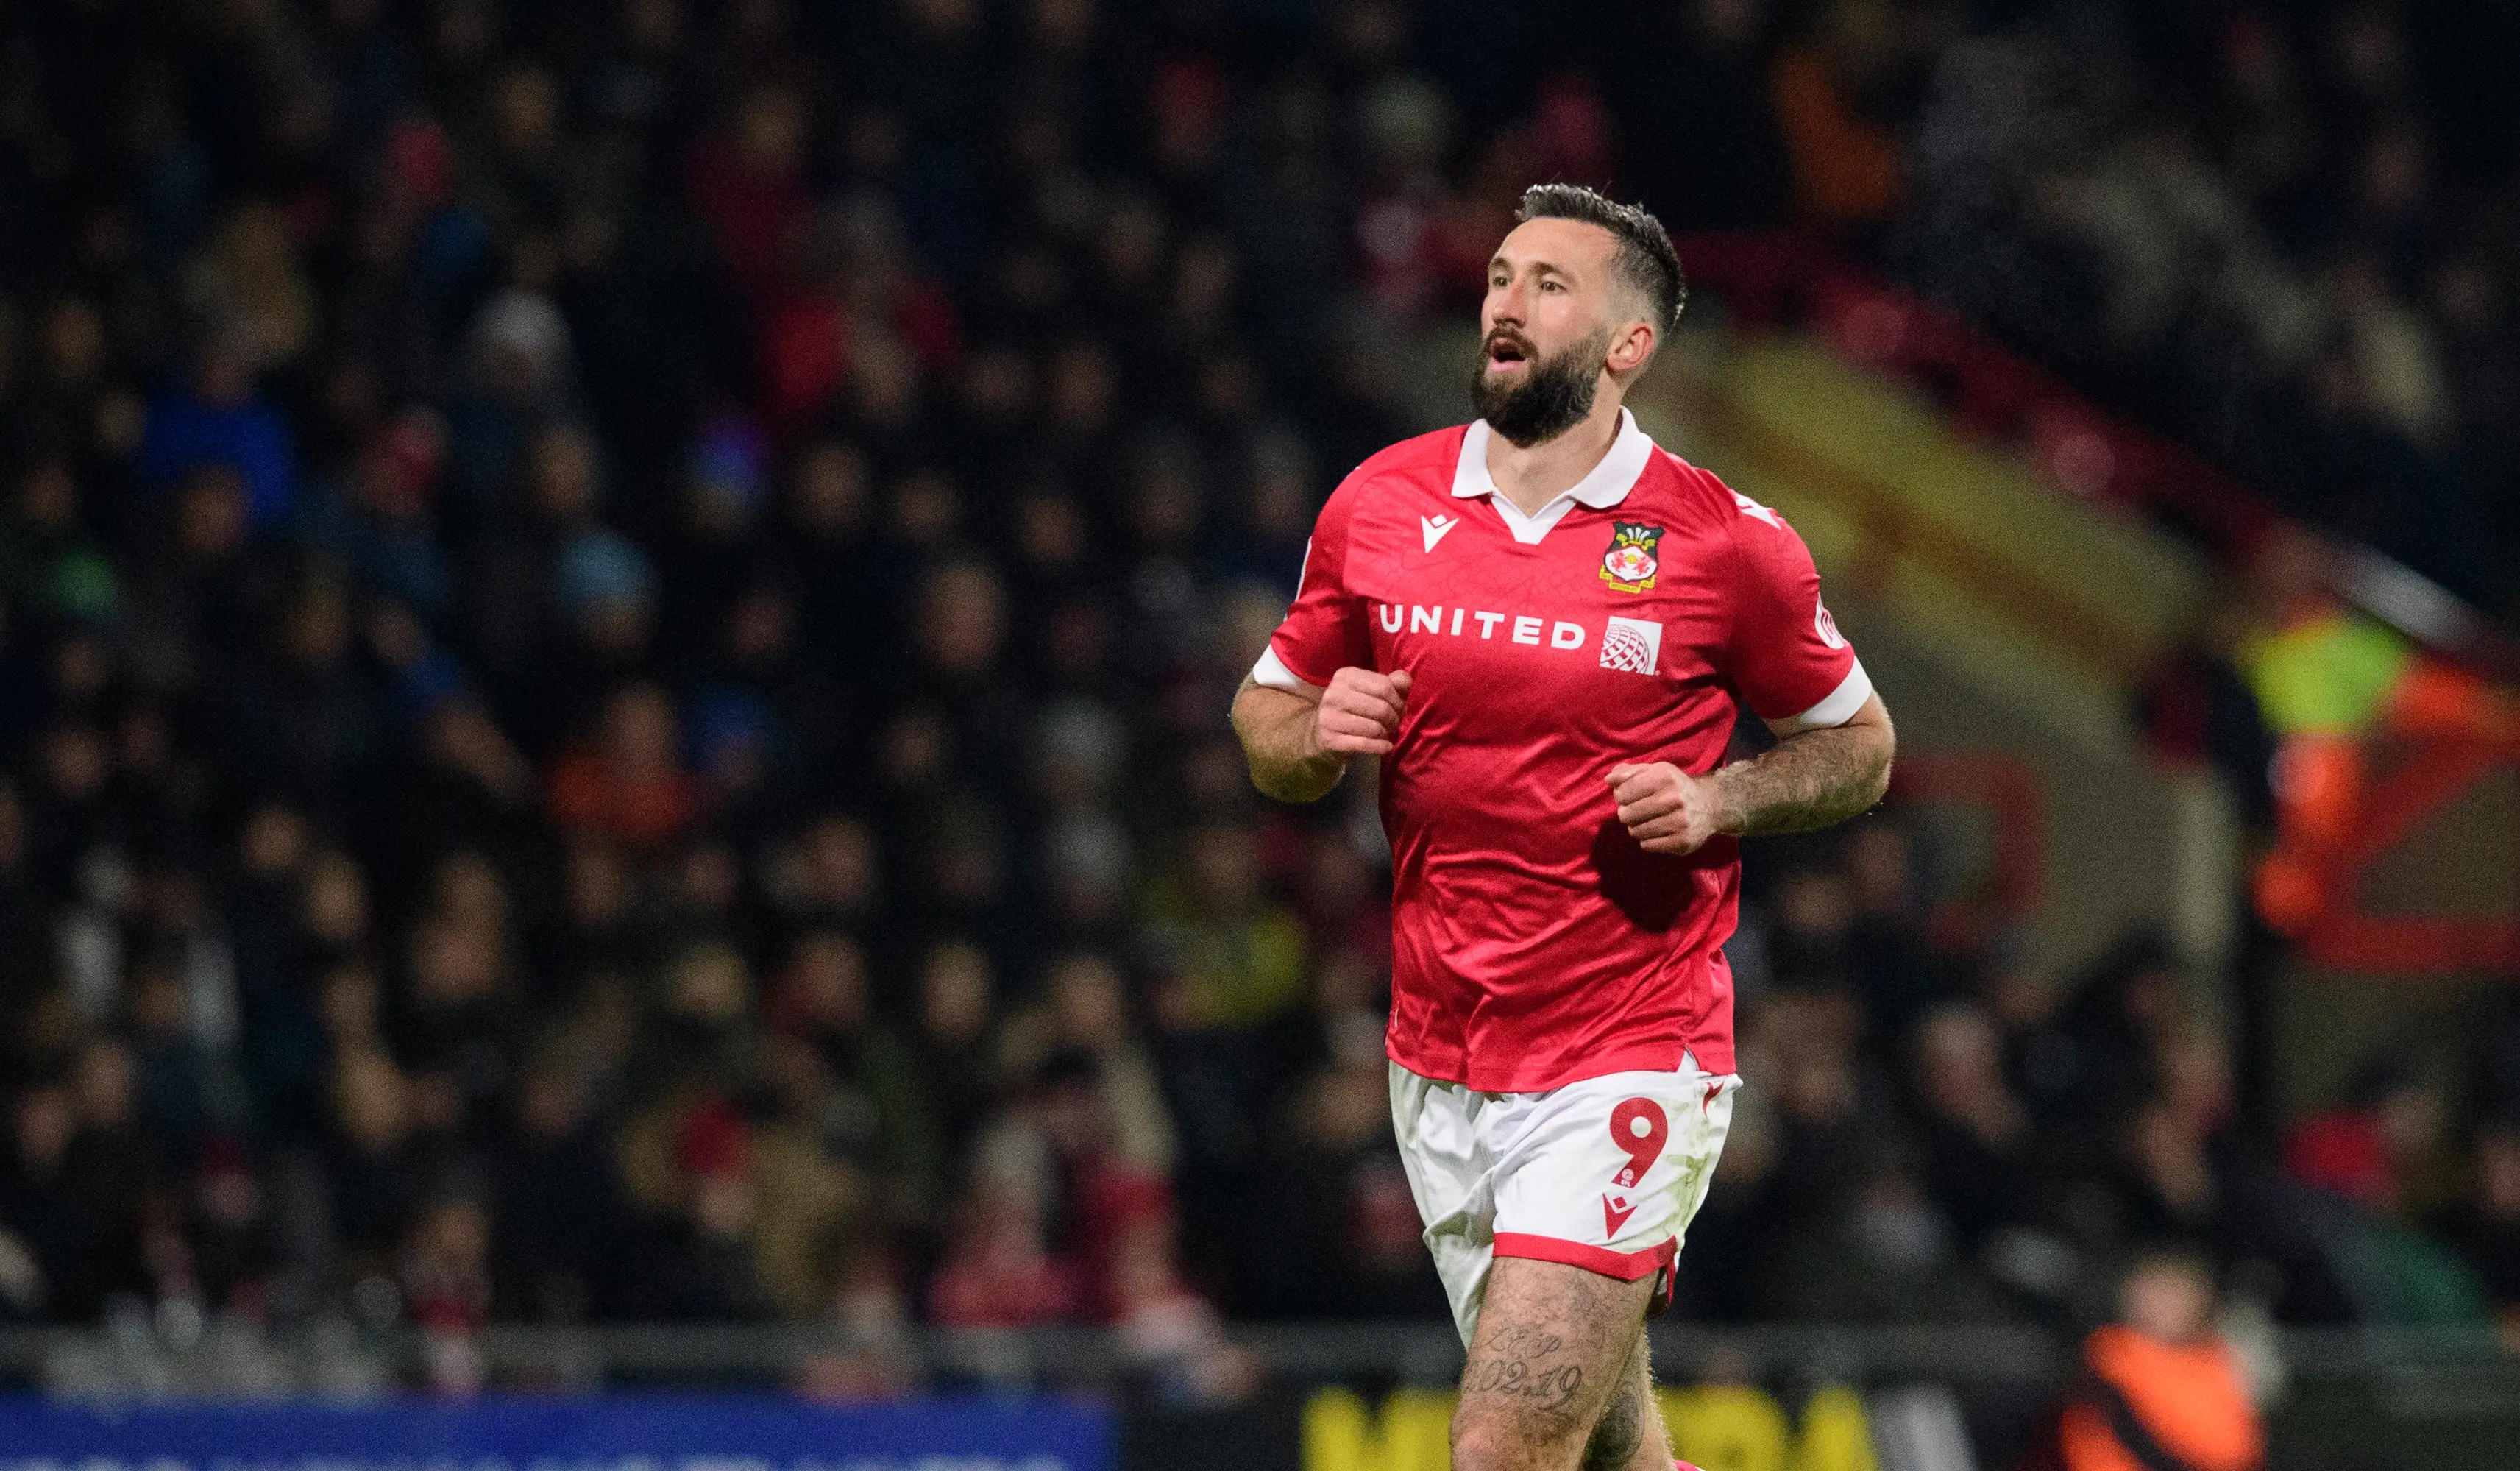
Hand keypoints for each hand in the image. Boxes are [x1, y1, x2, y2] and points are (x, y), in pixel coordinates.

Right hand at [1313, 667, 1412, 756]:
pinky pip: (1363, 744)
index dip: (1398, 700)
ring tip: (1386, 733)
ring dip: (1386, 733)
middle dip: (1394, 718)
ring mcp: (1329, 717)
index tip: (1399, 709)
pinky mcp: (1329, 739)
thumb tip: (1404, 679)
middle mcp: (1334, 694)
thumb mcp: (1373, 690)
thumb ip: (1393, 683)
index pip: (1384, 686)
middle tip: (1394, 724)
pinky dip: (1380, 747)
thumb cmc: (1355, 707)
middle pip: (1380, 708)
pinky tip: (1386, 746)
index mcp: (1346, 676)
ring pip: (1374, 727)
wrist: (1323, 730)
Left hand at [1607, 761, 1725, 854]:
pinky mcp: (1683, 841)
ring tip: (1648, 821)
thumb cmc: (1674, 786)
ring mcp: (1680, 822)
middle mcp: (1674, 799)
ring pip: (1636, 832)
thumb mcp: (1655, 771)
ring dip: (1637, 828)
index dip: (1621, 796)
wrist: (1710, 805)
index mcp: (1664, 777)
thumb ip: (1629, 772)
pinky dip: (1648, 840)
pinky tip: (1657, 831)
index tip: (1630, 796)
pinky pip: (1648, 845)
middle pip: (1626, 815)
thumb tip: (1609, 779)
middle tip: (1638, 810)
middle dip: (1627, 813)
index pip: (1622, 793)